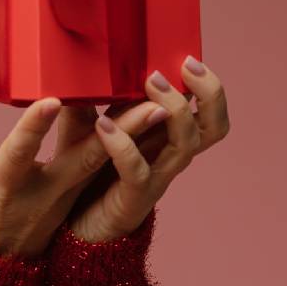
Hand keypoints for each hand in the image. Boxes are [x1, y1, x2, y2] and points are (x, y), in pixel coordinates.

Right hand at [0, 84, 170, 257]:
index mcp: (1, 189)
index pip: (17, 152)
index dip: (33, 127)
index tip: (50, 100)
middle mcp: (38, 198)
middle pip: (83, 161)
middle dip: (121, 132)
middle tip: (154, 103)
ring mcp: (59, 206)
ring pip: (98, 167)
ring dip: (131, 139)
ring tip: (162, 108)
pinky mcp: (70, 209)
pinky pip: (96, 177)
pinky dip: (118, 153)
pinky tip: (140, 130)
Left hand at [54, 57, 230, 243]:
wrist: (75, 229)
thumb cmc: (85, 176)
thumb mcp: (84, 130)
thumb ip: (86, 103)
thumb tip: (75, 65)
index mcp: (164, 138)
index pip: (204, 112)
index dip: (208, 87)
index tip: (189, 56)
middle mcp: (168, 157)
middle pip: (212, 127)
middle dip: (208, 94)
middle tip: (185, 65)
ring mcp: (155, 178)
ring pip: (184, 144)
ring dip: (172, 109)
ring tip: (150, 82)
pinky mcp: (133, 199)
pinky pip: (137, 170)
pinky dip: (124, 144)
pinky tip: (104, 125)